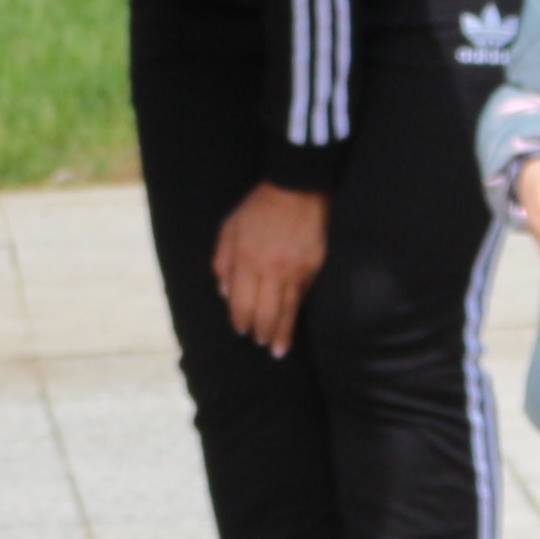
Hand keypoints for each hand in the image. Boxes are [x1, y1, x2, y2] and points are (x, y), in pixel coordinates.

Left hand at [212, 181, 329, 356]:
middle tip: (261, 345)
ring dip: (282, 333)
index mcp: (246, 258)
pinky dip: (298, 312)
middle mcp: (271, 269)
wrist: (299, 187)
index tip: (242, 331)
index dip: (241, 321)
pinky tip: (294, 322)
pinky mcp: (316, 267)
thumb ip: (223, 261)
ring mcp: (296, 270)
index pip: (242, 302)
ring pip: (288, 310)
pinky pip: (304, 296)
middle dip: (261, 332)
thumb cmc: (259, 207)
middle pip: (266, 312)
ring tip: (278, 350)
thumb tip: (225, 293)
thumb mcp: (229, 227)